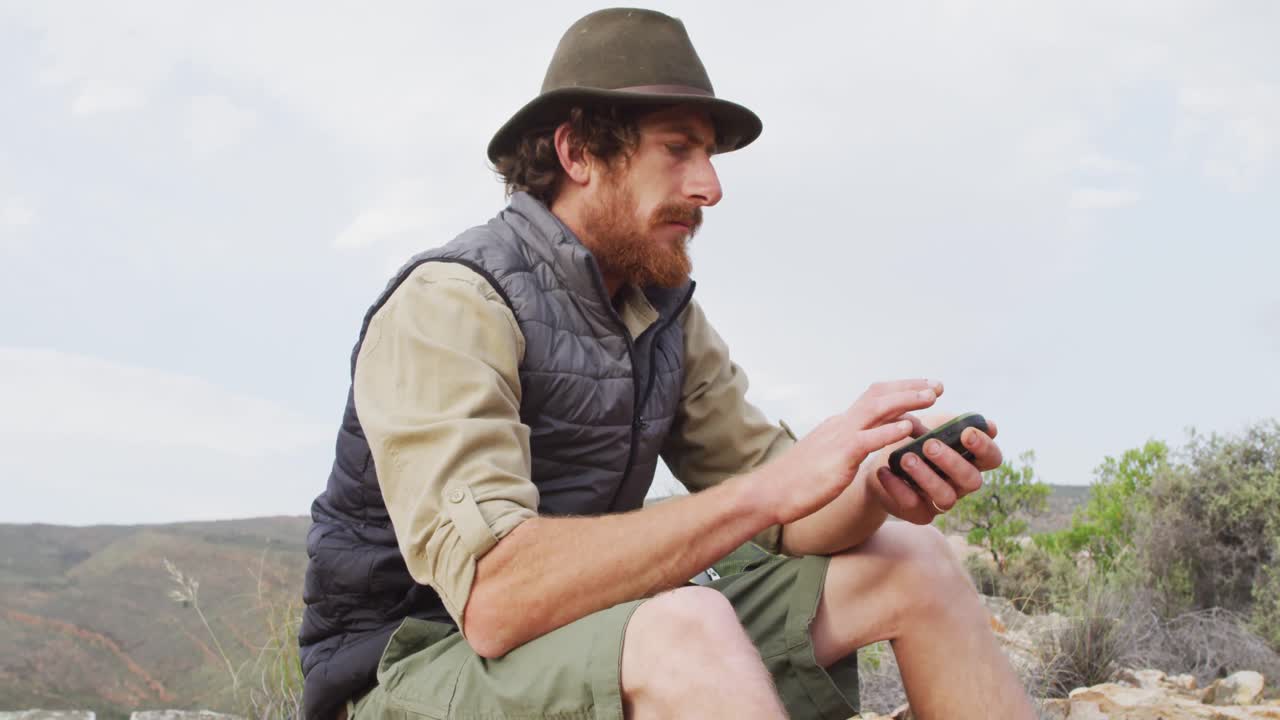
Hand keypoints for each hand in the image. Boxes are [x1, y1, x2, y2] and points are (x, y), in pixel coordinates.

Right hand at [759, 379, 941, 525]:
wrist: (769, 493)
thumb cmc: (797, 482)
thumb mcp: (827, 458)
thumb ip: (847, 448)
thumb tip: (865, 446)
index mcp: (840, 424)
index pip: (874, 399)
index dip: (901, 392)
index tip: (924, 391)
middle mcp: (841, 424)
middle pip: (879, 395)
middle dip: (910, 387)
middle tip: (938, 386)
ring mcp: (839, 438)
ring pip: (877, 409)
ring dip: (907, 400)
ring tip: (932, 397)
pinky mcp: (839, 458)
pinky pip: (868, 440)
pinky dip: (890, 431)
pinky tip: (909, 430)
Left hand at [865, 411, 1002, 524]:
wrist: (879, 464)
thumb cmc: (913, 440)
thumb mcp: (930, 425)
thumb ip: (948, 422)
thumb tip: (972, 423)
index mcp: (970, 460)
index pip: (992, 458)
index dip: (984, 447)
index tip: (966, 433)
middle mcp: (961, 484)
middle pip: (972, 480)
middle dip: (952, 462)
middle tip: (929, 445)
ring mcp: (942, 501)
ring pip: (945, 496)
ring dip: (926, 476)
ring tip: (906, 458)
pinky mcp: (921, 514)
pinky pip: (913, 504)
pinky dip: (898, 487)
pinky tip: (885, 471)